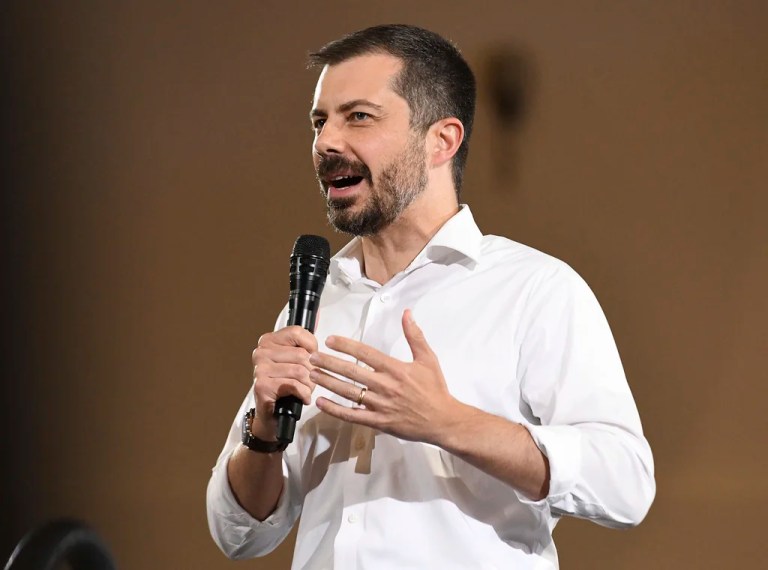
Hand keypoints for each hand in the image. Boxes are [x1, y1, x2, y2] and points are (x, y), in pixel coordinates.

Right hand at [251, 325, 317, 438]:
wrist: (272, 416)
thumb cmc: (287, 386)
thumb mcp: (296, 360)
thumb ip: (305, 342)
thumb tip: (319, 314)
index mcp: (268, 340)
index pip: (298, 332)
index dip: (312, 347)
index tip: (311, 360)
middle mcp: (261, 352)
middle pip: (302, 355)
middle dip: (313, 372)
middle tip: (309, 382)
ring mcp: (260, 369)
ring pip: (300, 371)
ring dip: (309, 385)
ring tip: (305, 390)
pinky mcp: (262, 386)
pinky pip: (294, 385)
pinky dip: (304, 394)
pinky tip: (302, 398)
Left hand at [309, 309, 458, 444]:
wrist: (442, 420)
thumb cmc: (435, 389)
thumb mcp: (428, 359)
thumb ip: (415, 336)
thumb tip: (407, 313)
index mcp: (395, 369)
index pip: (365, 354)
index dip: (346, 346)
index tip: (330, 340)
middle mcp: (385, 386)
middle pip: (351, 372)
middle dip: (329, 363)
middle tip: (312, 356)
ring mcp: (379, 405)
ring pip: (348, 392)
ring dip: (328, 382)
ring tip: (312, 374)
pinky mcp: (378, 422)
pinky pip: (352, 415)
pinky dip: (334, 410)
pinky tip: (320, 402)